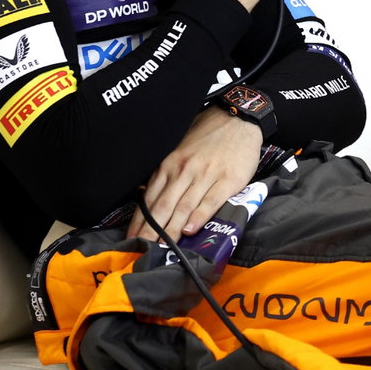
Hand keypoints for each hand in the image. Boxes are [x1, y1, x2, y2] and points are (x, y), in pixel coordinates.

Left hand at [127, 104, 264, 241]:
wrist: (238, 118)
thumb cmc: (208, 134)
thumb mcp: (180, 148)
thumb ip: (167, 172)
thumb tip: (149, 195)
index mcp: (170, 164)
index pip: (150, 197)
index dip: (140, 221)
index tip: (132, 239)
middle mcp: (184, 170)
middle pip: (164, 206)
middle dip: (151, 231)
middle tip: (142, 250)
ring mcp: (206, 175)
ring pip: (184, 207)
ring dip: (172, 230)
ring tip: (162, 248)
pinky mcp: (228, 180)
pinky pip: (210, 202)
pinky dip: (199, 217)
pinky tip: (191, 230)